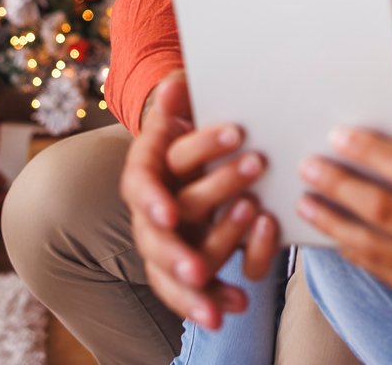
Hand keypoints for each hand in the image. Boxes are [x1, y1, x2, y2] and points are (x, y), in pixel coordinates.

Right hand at [119, 74, 282, 328]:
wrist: (210, 140)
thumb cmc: (198, 119)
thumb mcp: (188, 100)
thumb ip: (179, 96)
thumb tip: (172, 90)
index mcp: (147, 167)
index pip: (140, 185)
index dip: (151, 202)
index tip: (169, 214)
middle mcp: (154, 209)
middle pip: (156, 237)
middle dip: (177, 254)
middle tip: (198, 265)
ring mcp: (175, 238)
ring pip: (178, 265)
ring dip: (213, 256)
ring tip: (250, 229)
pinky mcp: (197, 258)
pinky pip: (202, 287)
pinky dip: (221, 294)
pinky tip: (241, 300)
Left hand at [296, 111, 391, 311]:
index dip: (370, 150)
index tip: (337, 135)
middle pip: (382, 208)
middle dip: (339, 185)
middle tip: (308, 166)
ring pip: (373, 245)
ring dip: (332, 223)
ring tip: (305, 202)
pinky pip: (382, 271)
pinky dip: (353, 250)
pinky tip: (332, 231)